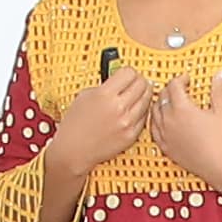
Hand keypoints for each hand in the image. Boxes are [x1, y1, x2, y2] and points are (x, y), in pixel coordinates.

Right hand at [42, 58, 156, 185]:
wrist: (73, 149)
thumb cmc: (75, 123)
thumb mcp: (84, 95)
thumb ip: (105, 85)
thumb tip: (120, 79)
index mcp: (105, 94)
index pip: (130, 72)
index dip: (129, 72)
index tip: (127, 74)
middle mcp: (118, 108)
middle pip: (143, 84)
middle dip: (139, 81)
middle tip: (135, 83)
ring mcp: (127, 123)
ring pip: (147, 100)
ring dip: (143, 95)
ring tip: (136, 96)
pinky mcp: (131, 135)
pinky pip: (145, 117)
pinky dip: (141, 112)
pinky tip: (133, 111)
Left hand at [150, 64, 221, 201]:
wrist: (221, 167)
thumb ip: (218, 90)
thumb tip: (220, 74)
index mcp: (182, 108)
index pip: (173, 86)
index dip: (180, 79)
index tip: (187, 79)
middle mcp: (169, 120)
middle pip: (162, 97)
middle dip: (170, 89)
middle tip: (180, 89)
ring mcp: (165, 135)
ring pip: (154, 112)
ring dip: (161, 103)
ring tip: (170, 102)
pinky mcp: (166, 147)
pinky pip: (153, 130)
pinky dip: (156, 121)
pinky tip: (163, 120)